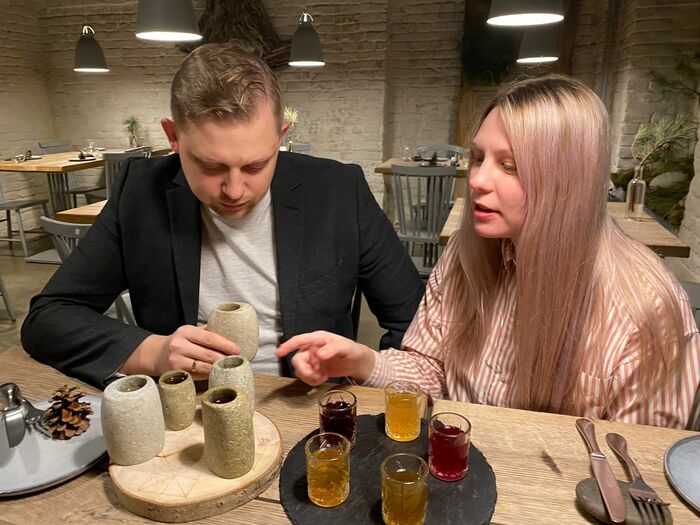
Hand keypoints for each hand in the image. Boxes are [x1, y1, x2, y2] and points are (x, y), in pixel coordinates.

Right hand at [122, 325, 239, 379]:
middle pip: (208, 354)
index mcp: (186, 331)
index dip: (225, 344)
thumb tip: (232, 335)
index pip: (210, 338)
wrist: (156, 354)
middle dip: (224, 358)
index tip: (237, 350)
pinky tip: (216, 374)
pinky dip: (208, 375)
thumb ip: (207, 333)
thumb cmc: (180, 342)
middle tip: (237, 361)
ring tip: (228, 368)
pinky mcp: (176, 373)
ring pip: (203, 366)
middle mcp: (180, 345)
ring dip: (218, 368)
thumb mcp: (190, 333)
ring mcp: (176, 360)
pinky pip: (197, 375)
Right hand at [275, 331, 374, 385]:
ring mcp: (312, 360)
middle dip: (304, 370)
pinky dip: (312, 381)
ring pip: (300, 370)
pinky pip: (305, 377)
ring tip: (321, 377)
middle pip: (297, 359)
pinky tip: (322, 378)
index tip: (279, 352)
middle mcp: (312, 348)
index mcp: (318, 339)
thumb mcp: (346, 347)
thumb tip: (319, 354)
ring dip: (308, 377)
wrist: (357, 363)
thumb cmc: (352, 350)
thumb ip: (333, 349)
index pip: (299, 340)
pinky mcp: (314, 369)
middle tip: (315, 376)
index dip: (288, 346)